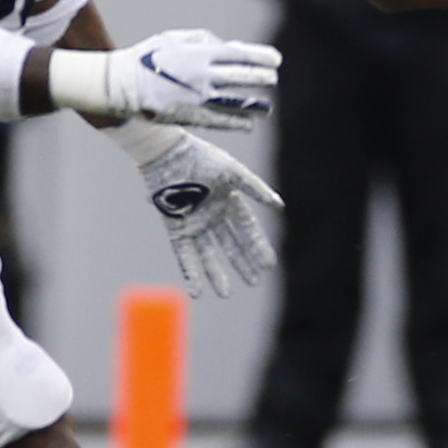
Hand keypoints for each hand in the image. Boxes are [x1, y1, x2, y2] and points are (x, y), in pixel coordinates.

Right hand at [95, 29, 279, 130]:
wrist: (121, 84)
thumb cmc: (149, 56)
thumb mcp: (176, 39)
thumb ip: (205, 41)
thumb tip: (231, 49)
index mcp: (199, 53)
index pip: (239, 55)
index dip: (260, 57)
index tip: (276, 60)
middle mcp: (203, 76)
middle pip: (242, 78)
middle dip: (261, 78)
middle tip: (273, 78)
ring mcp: (198, 98)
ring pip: (235, 102)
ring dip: (255, 105)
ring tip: (267, 108)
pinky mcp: (190, 117)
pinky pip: (221, 121)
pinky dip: (237, 122)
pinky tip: (249, 123)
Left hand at [115, 123, 283, 298]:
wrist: (167, 153)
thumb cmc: (200, 157)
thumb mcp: (233, 172)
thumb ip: (255, 189)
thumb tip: (279, 205)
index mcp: (228, 201)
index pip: (246, 229)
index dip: (257, 246)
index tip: (268, 264)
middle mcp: (212, 216)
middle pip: (230, 245)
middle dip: (241, 263)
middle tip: (254, 281)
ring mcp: (193, 223)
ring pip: (208, 254)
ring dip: (216, 274)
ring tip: (225, 293)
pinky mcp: (176, 228)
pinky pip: (184, 255)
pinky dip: (191, 272)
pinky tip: (197, 290)